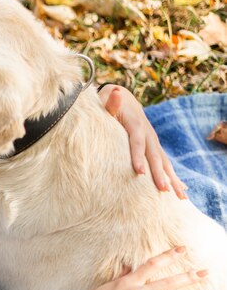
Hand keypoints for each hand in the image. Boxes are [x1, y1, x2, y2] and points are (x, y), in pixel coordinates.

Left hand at [98, 84, 187, 198]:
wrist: (123, 98)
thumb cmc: (110, 102)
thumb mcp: (108, 100)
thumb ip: (111, 102)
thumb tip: (116, 93)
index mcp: (136, 125)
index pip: (137, 143)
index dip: (138, 157)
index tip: (139, 172)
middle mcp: (148, 134)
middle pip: (155, 156)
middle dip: (160, 174)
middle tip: (163, 191)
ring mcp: (153, 141)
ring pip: (164, 162)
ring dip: (172, 179)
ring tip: (180, 196)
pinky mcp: (154, 147)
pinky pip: (165, 164)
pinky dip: (173, 177)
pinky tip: (181, 191)